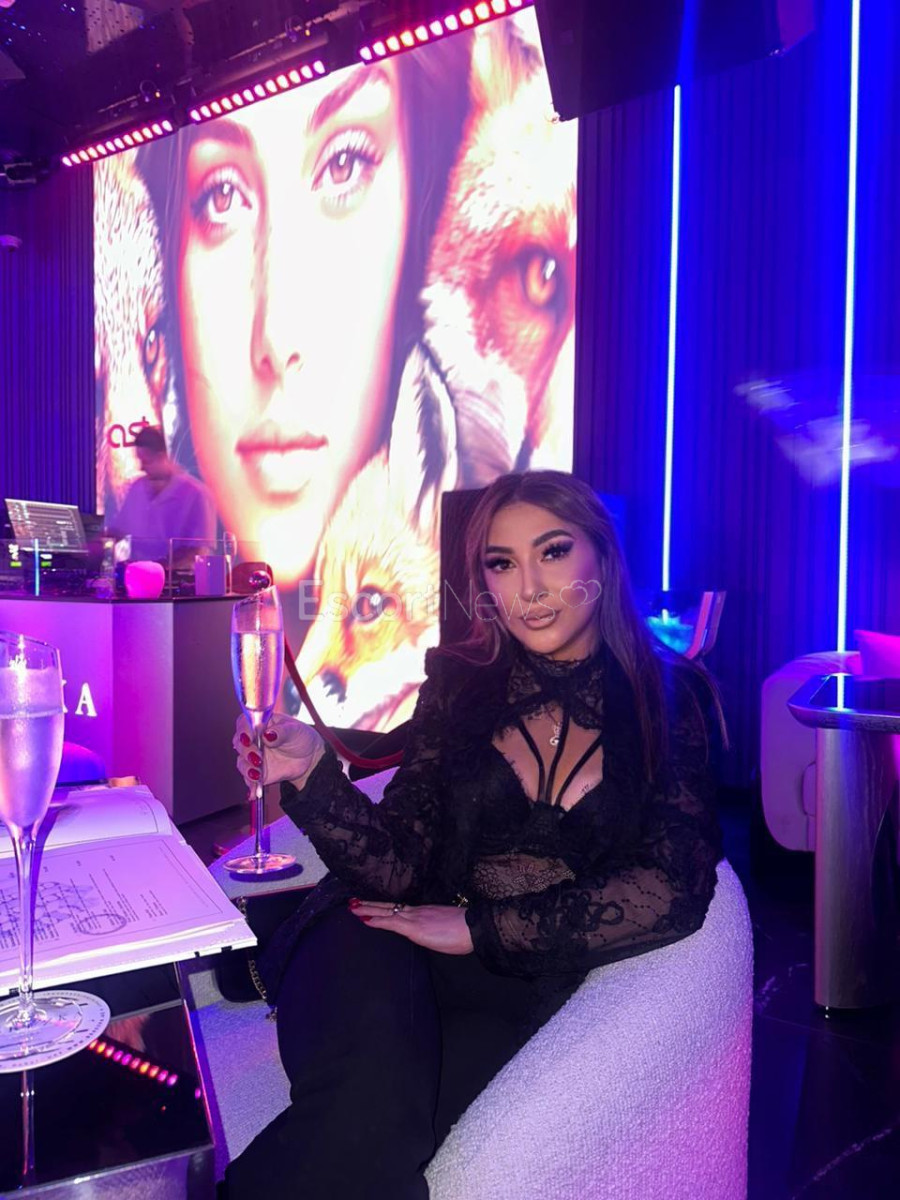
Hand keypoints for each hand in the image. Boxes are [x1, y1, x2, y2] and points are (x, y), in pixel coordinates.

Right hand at [233, 713, 324, 789]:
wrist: (309, 758)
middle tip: (257, 757)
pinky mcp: (257, 772)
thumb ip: (281, 732)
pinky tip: (255, 792)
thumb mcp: (295, 730)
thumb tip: (268, 735)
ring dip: (247, 769)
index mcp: (261, 724)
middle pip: (239, 743)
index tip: (248, 738)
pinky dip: (251, 785)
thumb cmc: (301, 737)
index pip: (244, 723)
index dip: (243, 730)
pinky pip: (249, 779)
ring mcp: (253, 757)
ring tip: (258, 774)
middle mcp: (253, 740)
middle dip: (246, 751)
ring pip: (241, 762)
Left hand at [348, 901, 473, 954]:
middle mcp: (416, 912)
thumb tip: (429, 933)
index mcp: (424, 912)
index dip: (383, 906)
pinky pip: (391, 923)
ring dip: (368, 910)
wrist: (473, 927)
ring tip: (353, 908)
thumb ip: (433, 928)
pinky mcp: (415, 927)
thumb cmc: (465, 931)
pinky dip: (377, 921)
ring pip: (386, 912)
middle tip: (353, 902)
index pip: (399, 908)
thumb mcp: (445, 928)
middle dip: (370, 905)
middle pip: (388, 906)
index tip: (370, 904)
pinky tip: (365, 920)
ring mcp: (414, 918)